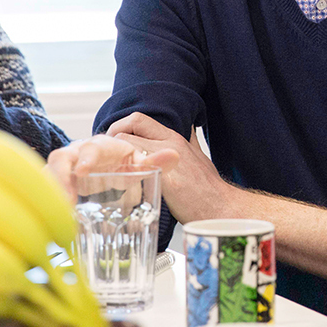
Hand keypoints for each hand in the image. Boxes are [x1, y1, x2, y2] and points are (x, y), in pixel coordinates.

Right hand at [45, 131, 179, 201]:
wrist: (110, 169)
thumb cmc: (122, 164)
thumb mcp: (139, 164)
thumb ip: (154, 162)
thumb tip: (173, 156)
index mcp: (101, 147)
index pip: (92, 147)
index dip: (86, 157)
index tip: (84, 172)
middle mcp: (79, 154)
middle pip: (62, 157)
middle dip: (60, 175)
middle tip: (65, 198)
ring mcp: (65, 169)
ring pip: (49, 173)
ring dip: (51, 190)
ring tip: (60, 211)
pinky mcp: (57, 183)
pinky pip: (46, 189)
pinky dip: (47, 201)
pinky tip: (53, 217)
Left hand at [105, 113, 235, 222]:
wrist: (222, 207)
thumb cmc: (209, 188)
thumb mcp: (199, 156)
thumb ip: (190, 141)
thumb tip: (190, 127)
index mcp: (175, 138)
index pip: (140, 119)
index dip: (122, 126)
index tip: (114, 140)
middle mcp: (170, 143)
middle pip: (130, 125)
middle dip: (111, 135)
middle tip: (104, 152)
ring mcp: (166, 160)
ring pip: (126, 144)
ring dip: (112, 155)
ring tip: (107, 169)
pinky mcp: (164, 179)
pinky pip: (134, 168)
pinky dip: (120, 173)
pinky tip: (116, 184)